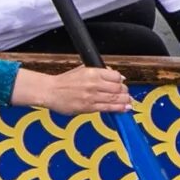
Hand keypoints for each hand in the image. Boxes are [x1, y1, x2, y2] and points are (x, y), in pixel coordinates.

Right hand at [17, 64, 132, 113]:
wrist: (49, 91)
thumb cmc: (64, 81)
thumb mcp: (82, 70)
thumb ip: (100, 72)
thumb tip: (115, 75)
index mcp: (93, 72)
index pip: (115, 76)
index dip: (121, 81)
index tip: (122, 83)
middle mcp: (93, 84)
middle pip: (118, 88)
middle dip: (125, 92)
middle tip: (127, 94)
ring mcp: (91, 96)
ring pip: (115, 98)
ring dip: (125, 101)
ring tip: (129, 102)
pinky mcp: (88, 107)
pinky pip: (107, 108)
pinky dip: (118, 109)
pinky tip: (124, 109)